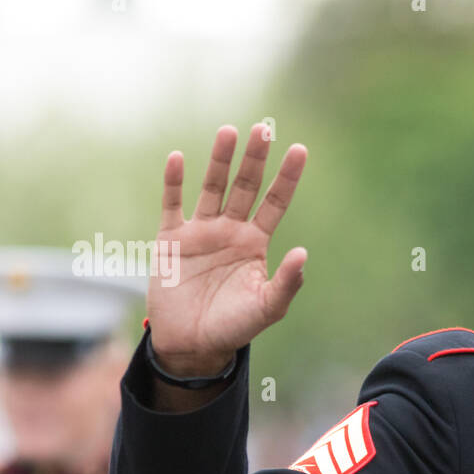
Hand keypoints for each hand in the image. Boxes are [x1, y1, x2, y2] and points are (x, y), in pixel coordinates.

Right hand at [147, 124, 307, 376]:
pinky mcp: (170, 240)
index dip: (287, 177)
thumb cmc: (234, 328)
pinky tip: (179, 158)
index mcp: (255, 243)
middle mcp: (230, 231)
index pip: (275, 202)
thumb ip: (287, 282)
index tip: (300, 150)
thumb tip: (302, 253)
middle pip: (245, 186)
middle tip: (264, 129)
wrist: (192, 345)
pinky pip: (172, 205)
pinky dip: (174, 182)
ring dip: (220, 160)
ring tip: (229, 131)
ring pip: (212, 188)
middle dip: (255, 159)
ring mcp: (200, 232)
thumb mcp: (268, 308)